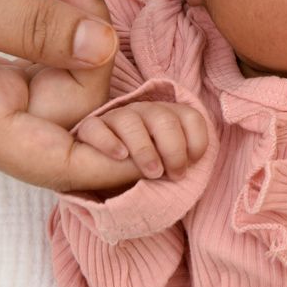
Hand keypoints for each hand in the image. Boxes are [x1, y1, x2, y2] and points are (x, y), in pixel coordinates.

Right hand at [0, 0, 138, 191]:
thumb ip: (32, 23)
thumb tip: (102, 44)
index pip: (56, 162)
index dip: (116, 159)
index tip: (166, 140)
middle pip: (71, 113)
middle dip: (96, 53)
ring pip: (60, 89)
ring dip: (80, 38)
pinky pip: (40, 72)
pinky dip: (59, 37)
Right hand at [76, 101, 207, 184]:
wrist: (95, 170)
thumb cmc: (136, 168)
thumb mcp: (163, 164)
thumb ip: (177, 158)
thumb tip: (191, 163)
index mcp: (165, 116)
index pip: (190, 116)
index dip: (197, 139)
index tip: (193, 162)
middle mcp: (143, 112)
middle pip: (164, 119)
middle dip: (174, 149)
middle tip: (175, 175)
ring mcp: (116, 117)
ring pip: (131, 121)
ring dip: (145, 149)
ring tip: (153, 173)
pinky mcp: (89, 128)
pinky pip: (96, 128)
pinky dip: (108, 142)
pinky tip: (119, 156)